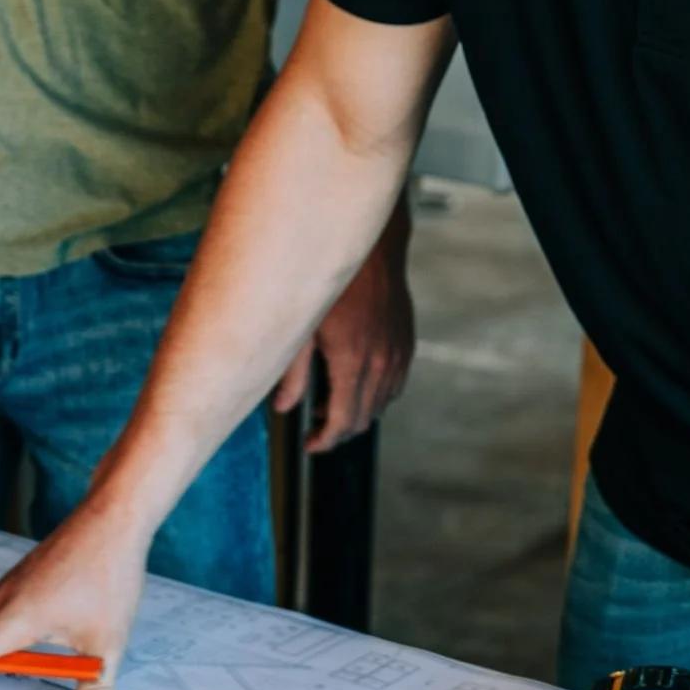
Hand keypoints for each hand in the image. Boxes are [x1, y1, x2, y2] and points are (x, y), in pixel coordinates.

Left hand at [274, 205, 413, 452]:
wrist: (371, 246)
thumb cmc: (332, 279)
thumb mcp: (301, 325)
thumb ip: (291, 372)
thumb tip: (283, 407)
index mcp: (351, 360)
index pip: (343, 420)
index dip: (325, 439)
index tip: (311, 443)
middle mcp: (380, 362)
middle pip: (363, 418)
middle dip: (338, 429)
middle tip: (314, 425)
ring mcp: (397, 353)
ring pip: (381, 403)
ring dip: (358, 411)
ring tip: (331, 402)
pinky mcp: (406, 342)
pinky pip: (395, 383)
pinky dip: (377, 393)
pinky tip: (357, 381)